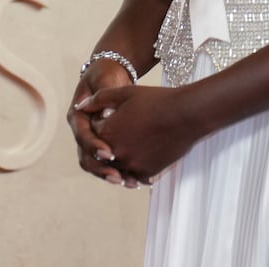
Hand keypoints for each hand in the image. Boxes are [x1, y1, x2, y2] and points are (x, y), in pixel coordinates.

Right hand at [68, 59, 133, 186]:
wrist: (111, 76)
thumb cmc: (107, 75)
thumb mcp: (106, 80)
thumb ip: (104, 94)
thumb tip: (105, 116)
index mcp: (77, 117)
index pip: (82, 136)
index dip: (94, 146)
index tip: (109, 154)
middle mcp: (82, 132)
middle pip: (86, 158)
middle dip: (102, 170)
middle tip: (119, 177)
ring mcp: (92, 141)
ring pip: (96, 165)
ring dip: (111, 175)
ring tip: (130, 183)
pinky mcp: (105, 145)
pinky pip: (109, 164)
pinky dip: (121, 171)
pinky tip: (137, 179)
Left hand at [76, 82, 202, 186]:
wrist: (187, 114)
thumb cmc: (157, 100)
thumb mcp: (125, 92)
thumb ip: (100, 99)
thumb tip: (81, 106)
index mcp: (107, 132)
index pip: (93, 134)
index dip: (102, 124)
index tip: (114, 117)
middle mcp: (114, 152)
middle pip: (103, 153)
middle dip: (109, 144)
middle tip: (126, 133)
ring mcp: (130, 164)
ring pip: (117, 167)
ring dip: (121, 158)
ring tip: (134, 145)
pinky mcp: (146, 172)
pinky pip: (134, 175)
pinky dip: (136, 169)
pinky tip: (144, 156)